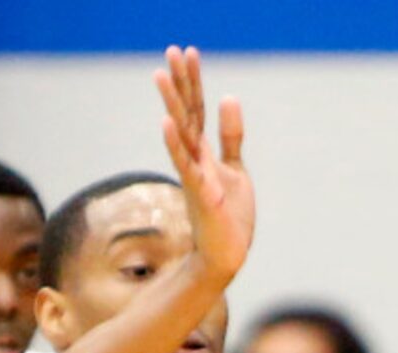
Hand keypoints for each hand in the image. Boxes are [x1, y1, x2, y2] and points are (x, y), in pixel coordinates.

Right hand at [156, 45, 252, 285]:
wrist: (227, 257)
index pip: (196, 110)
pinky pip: (186, 166)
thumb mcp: (235, 169)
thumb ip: (230, 136)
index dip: (193, 81)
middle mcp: (195, 160)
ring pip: (182, 134)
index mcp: (204, 153)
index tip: (188, 51)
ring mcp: (195, 176)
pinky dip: (176, 145)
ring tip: (162, 75)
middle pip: (186, 115)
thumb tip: (229, 97)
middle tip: (172, 50)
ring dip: (172, 105)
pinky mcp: (201, 195)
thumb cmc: (229, 217)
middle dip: (180, 83)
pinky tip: (168, 124)